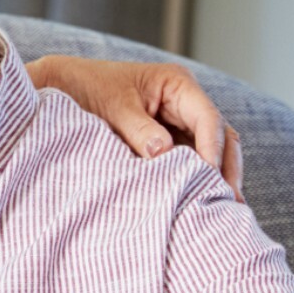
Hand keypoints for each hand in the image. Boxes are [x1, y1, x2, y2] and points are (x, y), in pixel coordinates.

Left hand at [28, 55, 242, 199]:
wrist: (61, 86)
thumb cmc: (88, 87)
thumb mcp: (113, 106)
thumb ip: (138, 129)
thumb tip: (164, 153)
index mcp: (177, 84)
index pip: (208, 119)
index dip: (212, 150)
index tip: (209, 178)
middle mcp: (185, 101)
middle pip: (220, 135)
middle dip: (226, 168)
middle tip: (231, 203)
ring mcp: (178, 120)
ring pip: (210, 149)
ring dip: (217, 175)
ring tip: (224, 208)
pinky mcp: (167, 137)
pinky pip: (190, 157)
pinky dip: (197, 176)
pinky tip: (200, 200)